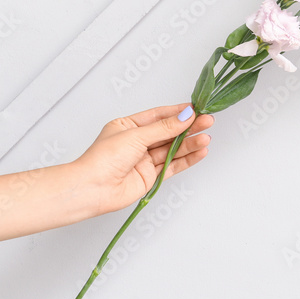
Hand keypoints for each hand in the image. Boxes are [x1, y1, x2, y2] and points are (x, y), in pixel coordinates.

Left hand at [72, 104, 214, 215]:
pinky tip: (199, 152)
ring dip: (190, 143)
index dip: (177, 112)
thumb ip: (163, 128)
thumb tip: (184, 117)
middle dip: (188, 127)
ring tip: (206, 137)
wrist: (92, 189)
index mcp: (128, 126)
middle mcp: (137, 142)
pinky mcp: (150, 177)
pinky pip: (173, 165)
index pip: (158, 116)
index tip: (196, 109)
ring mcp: (144, 160)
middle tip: (207, 121)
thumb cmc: (103, 159)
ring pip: (173, 149)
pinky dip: (187, 159)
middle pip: (168, 133)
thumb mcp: (135, 136)